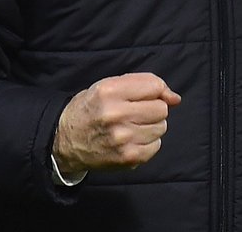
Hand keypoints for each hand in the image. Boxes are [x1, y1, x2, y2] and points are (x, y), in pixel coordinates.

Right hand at [52, 72, 180, 174]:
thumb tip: (175, 98)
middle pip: (161, 108)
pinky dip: (148, 143)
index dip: (155, 90)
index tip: (146, 96)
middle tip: (136, 113)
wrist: (65, 141)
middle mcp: (116, 114)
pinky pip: (156, 146)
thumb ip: (143, 84)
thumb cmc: (90, 109)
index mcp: (110, 91)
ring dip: (151, 126)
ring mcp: (123, 138)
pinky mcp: (127, 157)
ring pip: (161, 127)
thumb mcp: (108, 86)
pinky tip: (132, 140)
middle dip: (153, 109)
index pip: (154, 86)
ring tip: (132, 127)